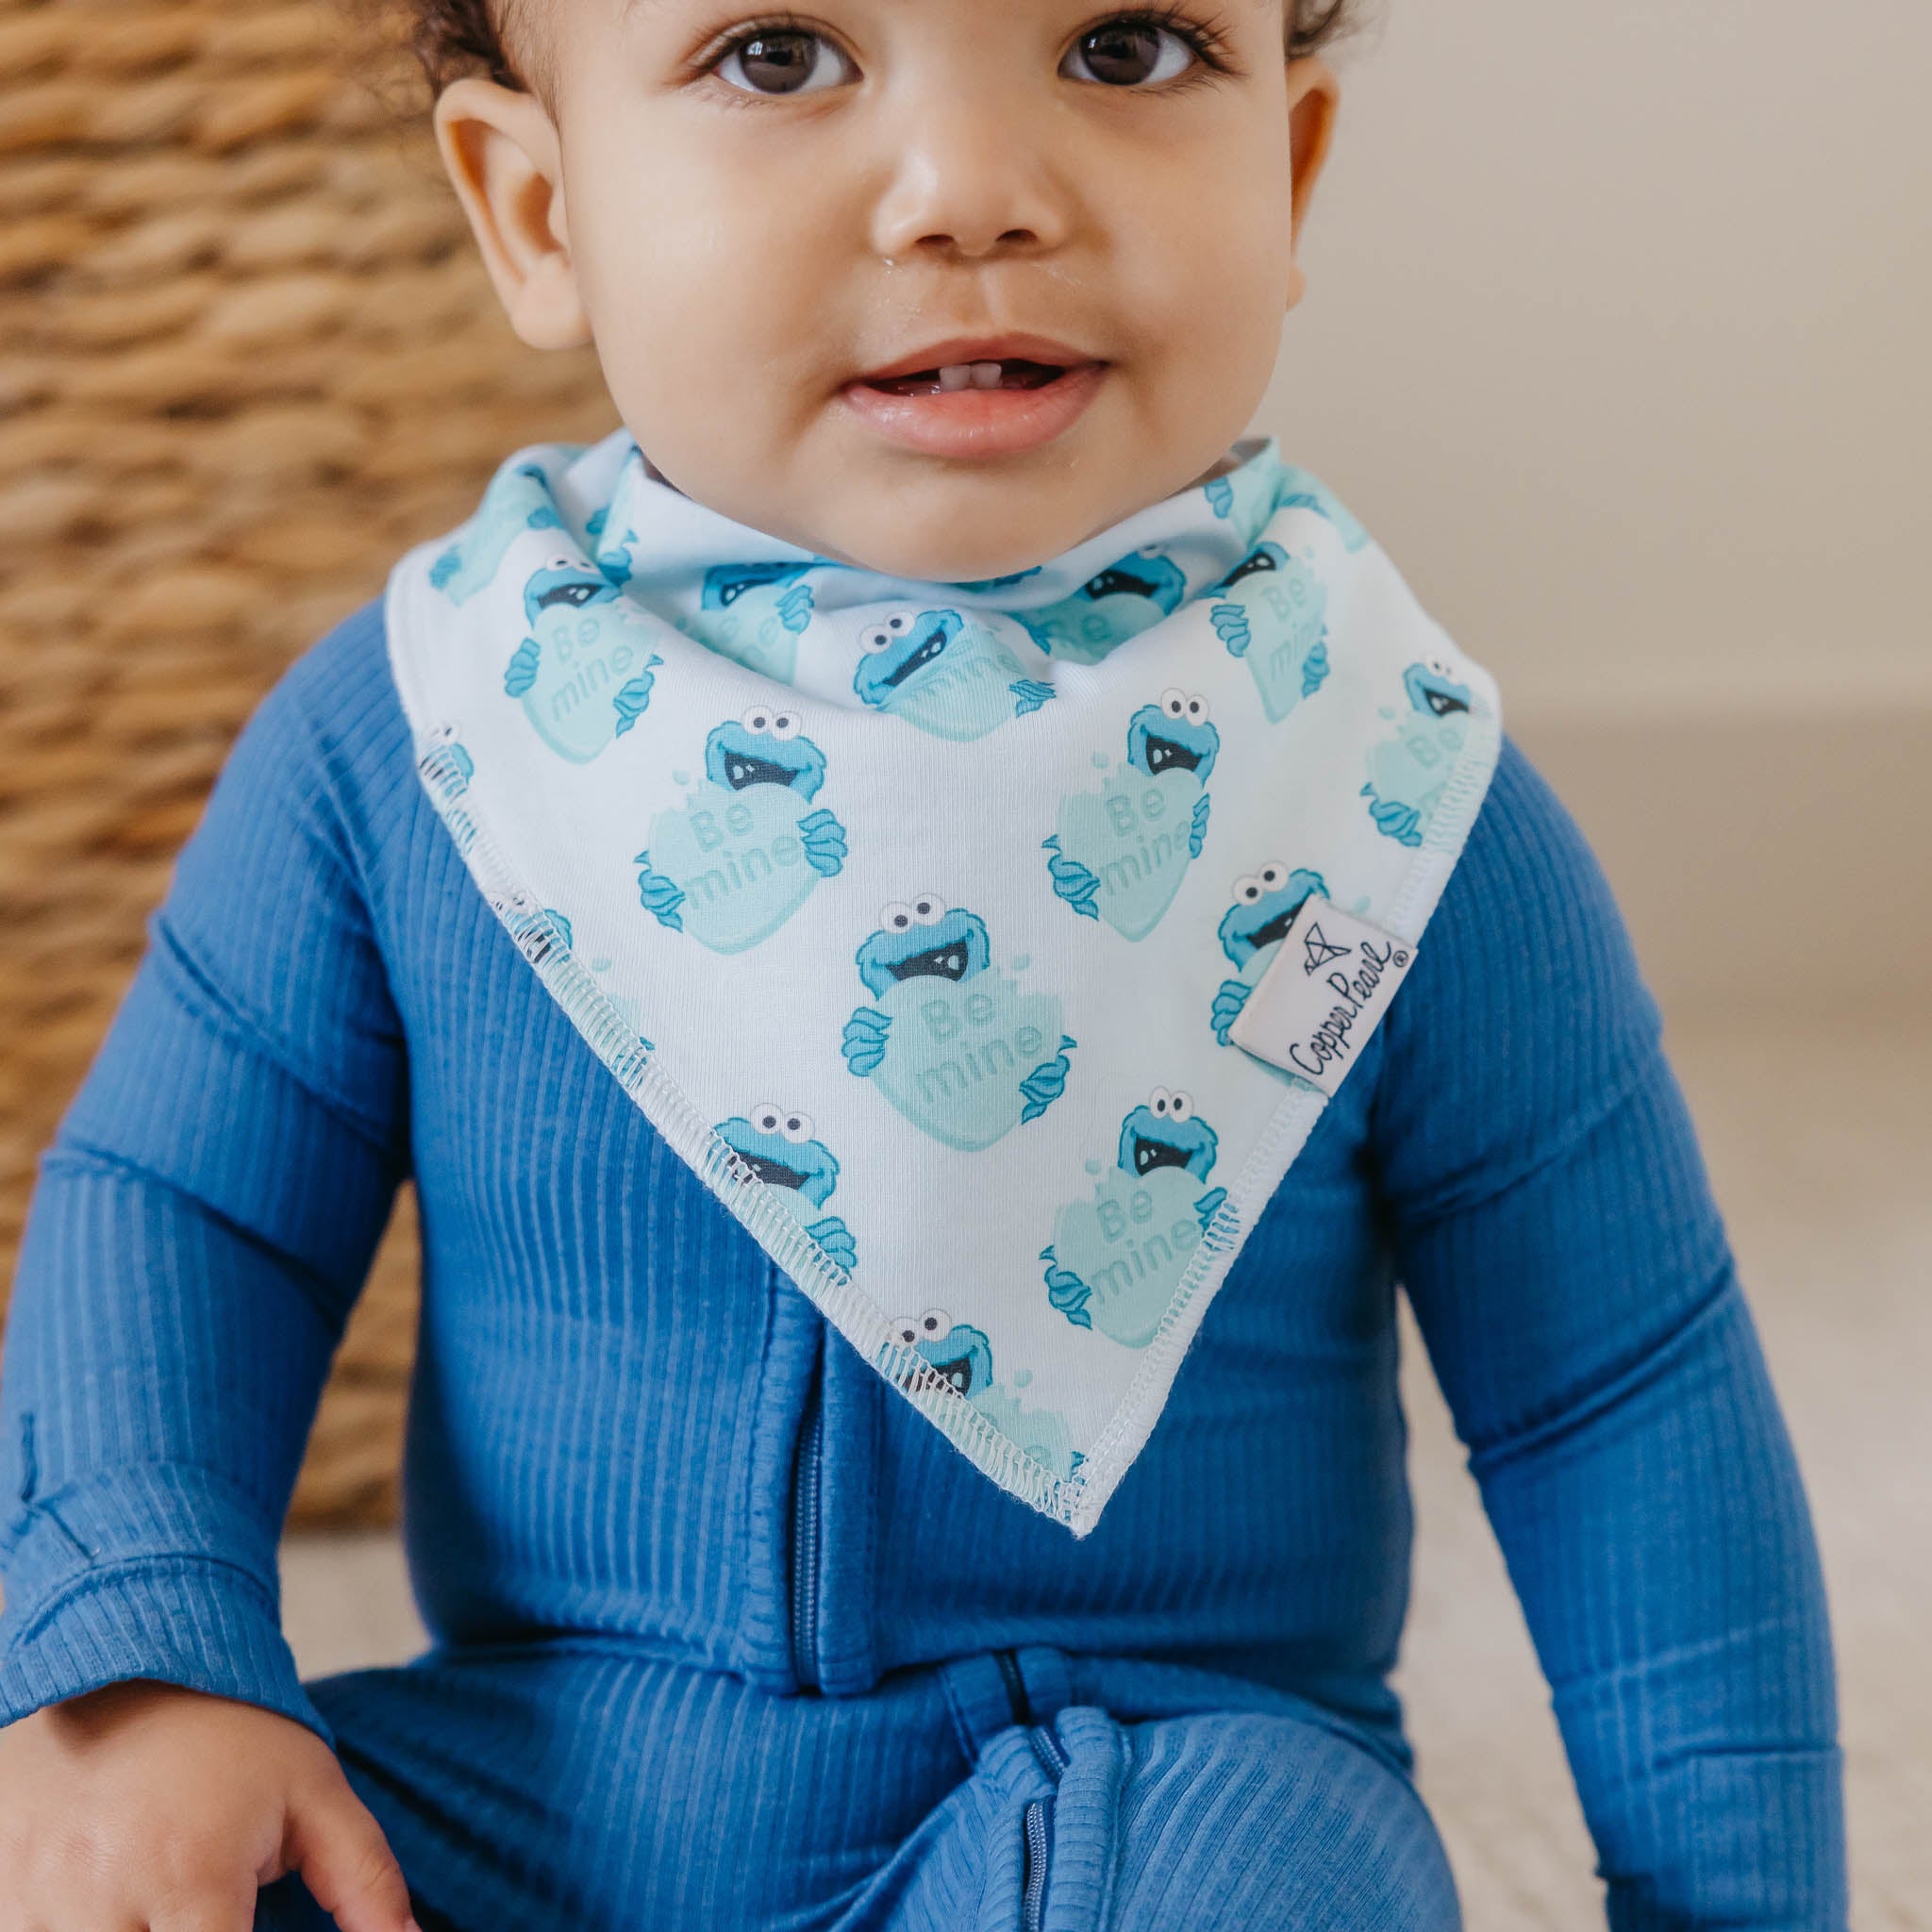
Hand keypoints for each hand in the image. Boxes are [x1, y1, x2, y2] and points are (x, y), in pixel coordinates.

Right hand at [0, 1678, 417, 1931]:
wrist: (124, 1659)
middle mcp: (98, 1902)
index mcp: (189, 1877)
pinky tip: (109, 1907)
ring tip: (163, 1905)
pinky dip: (69, 1931)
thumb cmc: (230, 1732)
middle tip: (210, 1918)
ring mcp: (32, 1904)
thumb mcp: (313, 1790)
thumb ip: (364, 1877)